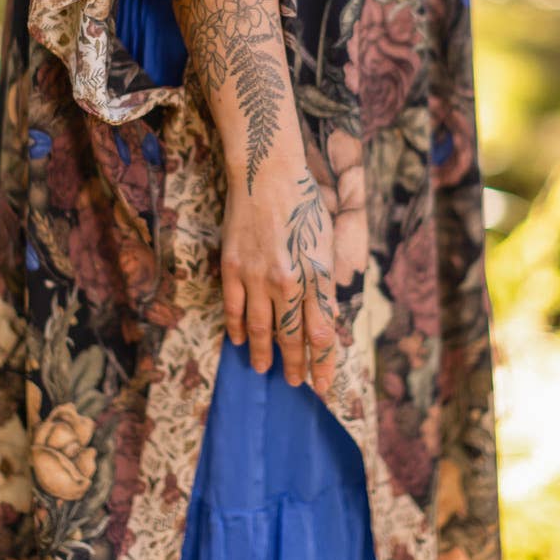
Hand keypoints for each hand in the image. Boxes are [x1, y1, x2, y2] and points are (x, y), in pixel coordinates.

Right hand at [220, 154, 337, 396]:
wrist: (268, 174)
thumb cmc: (304, 205)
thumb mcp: (326, 244)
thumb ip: (323, 283)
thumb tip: (323, 319)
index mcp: (316, 276)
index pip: (322, 333)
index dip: (323, 363)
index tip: (323, 384)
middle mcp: (289, 282)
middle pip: (293, 337)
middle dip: (296, 366)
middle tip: (295, 384)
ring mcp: (258, 277)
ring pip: (260, 329)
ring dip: (264, 353)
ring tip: (265, 369)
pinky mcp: (233, 268)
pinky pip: (234, 308)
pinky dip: (236, 329)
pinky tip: (240, 341)